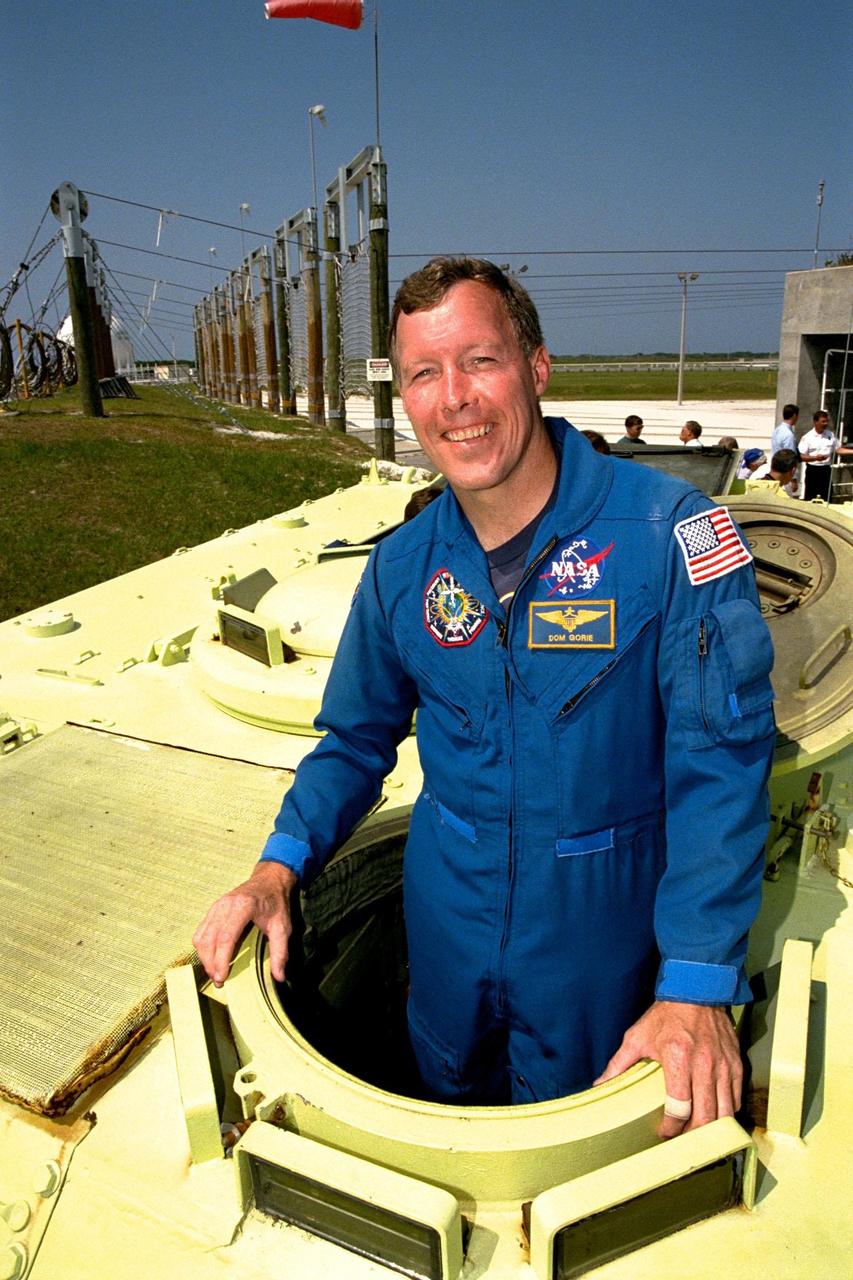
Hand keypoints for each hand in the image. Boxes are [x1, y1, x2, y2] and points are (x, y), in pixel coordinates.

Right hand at [193, 861, 297, 986]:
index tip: (222, 977)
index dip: (221, 960)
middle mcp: (225, 905)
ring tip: (215, 973)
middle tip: (219, 982)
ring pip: (201, 936)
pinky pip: (201, 931)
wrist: (269, 880)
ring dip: (204, 958)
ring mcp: (216, 906)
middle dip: (210, 963)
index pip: (226, 938)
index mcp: (243, 907)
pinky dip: (202, 948)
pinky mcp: (212, 909)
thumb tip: (279, 977)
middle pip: (210, 939)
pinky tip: (211, 959)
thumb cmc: (276, 903)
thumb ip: (280, 952)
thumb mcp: (283, 927)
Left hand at [593, 1001, 742, 1138]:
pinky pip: (736, 1099)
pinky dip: (727, 1113)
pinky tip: (714, 1115)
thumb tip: (599, 1085)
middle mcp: (704, 1064)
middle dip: (693, 1136)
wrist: (698, 990)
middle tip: (682, 1141)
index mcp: (678, 1057)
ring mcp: (723, 1066)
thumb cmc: (665, 1015)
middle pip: (706, 1117)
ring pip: (726, 1113)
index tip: (663, 1133)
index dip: (671, 1128)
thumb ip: (618, 1064)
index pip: (679, 1107)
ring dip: (713, 1129)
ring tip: (699, 1134)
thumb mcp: (637, 1036)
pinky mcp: (736, 1065)